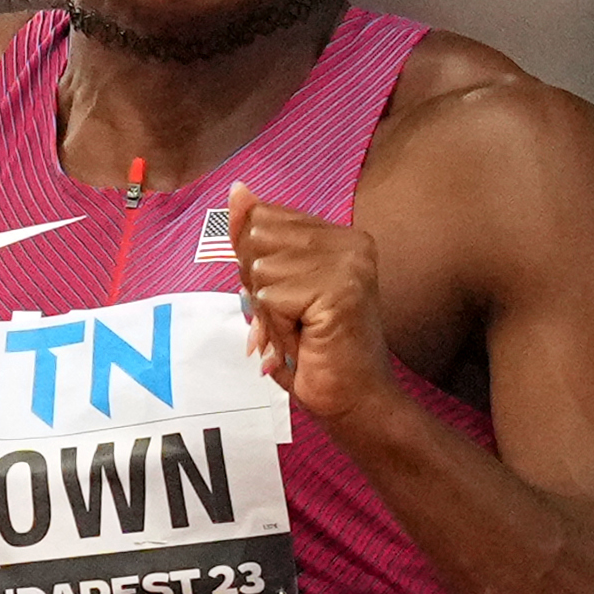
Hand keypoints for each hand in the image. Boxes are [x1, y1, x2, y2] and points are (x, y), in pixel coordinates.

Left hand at [219, 186, 410, 448]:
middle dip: (259, 286)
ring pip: (261, 268)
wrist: (355, 403)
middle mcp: (350, 241)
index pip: (265, 217)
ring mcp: (348, 263)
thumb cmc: (315, 354)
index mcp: (340, 236)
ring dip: (268, 312)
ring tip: (300, 332)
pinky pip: (270, 297)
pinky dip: (275, 328)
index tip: (289, 300)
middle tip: (295, 320)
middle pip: (258, 236)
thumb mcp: (276, 288)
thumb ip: (257, 242)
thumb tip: (237, 190)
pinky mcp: (339, 289)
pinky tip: (304, 342)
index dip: (257, 263)